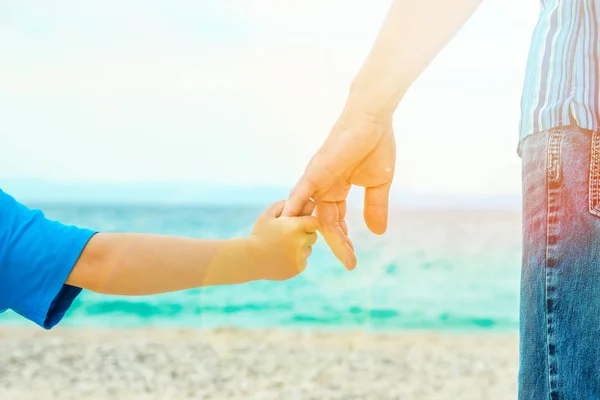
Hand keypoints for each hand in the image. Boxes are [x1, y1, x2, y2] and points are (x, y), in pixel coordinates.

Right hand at [249, 200, 318, 280]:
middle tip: (289, 236)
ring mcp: (301, 256)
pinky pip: (303, 261)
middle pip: (313, 235)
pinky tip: (282, 257)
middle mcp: (302, 241)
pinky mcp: (298, 268)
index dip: (306, 222)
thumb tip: (298, 202)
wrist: (250, 259)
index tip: (296, 224)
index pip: (314, 222)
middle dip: (304, 234)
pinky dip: (296, 259)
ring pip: (308, 249)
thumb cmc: (259, 234)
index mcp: (296, 226)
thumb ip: (283, 205)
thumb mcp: (268, 215)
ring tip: (283, 247)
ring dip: (301, 247)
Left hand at [282, 106, 395, 269]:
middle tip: (350, 262)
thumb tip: (378, 232)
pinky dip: (295, 207)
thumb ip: (375, 207)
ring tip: (310, 253)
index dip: (343, 240)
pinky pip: (302, 192)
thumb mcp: (378, 184)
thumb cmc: (376, 145)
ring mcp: (318, 179)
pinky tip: (290, 224)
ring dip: (312, 233)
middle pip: (324, 222)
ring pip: (311, 212)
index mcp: (336, 190)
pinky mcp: (317, 170)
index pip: (335, 222)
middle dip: (337, 243)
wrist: (374, 119)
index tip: (352, 259)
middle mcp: (323, 187)